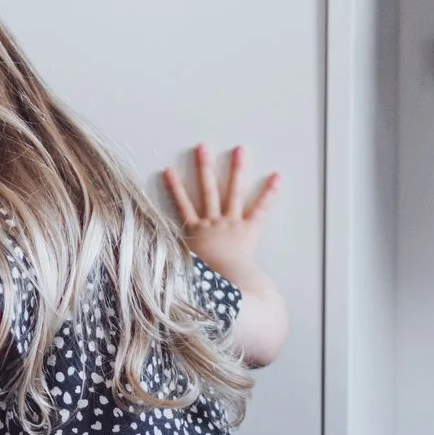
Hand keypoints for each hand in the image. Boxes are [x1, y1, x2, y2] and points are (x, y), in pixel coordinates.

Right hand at [161, 144, 280, 277]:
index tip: (168, 170)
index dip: (174, 188)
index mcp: (195, 233)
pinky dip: (269, 193)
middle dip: (204, 168)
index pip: (182, 205)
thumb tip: (156, 273)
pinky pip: (260, 208)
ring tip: (240, 150)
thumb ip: (173, 265)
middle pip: (207, 190)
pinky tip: (277, 176)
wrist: (226, 286)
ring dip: (237, 170)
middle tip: (203, 147)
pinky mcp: (249, 229)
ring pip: (233, 192)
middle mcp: (212, 223)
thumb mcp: (182, 272)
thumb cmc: (204, 283)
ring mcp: (231, 223)